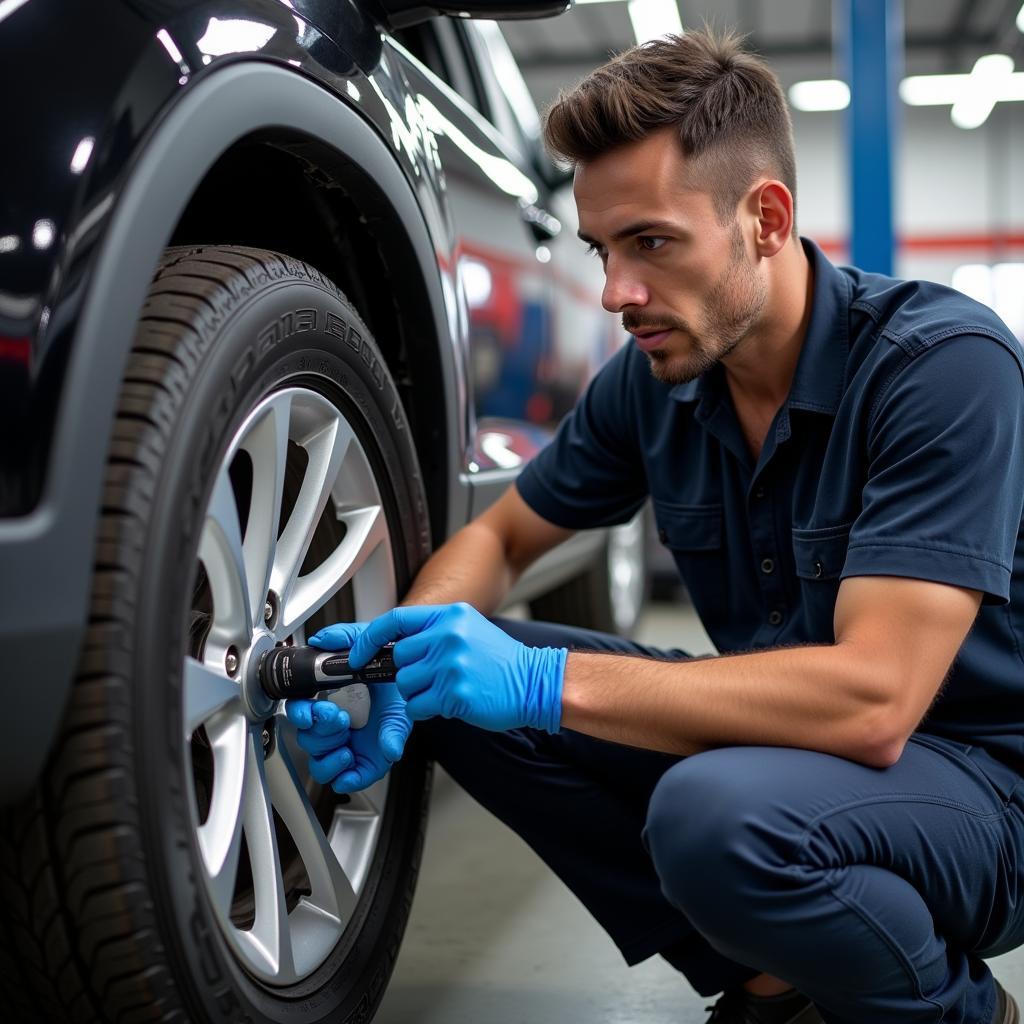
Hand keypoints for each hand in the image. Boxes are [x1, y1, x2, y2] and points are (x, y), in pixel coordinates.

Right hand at [285, 622, 411, 792]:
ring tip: (346, 744)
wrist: (420, 683)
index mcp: (329, 700)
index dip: (299, 713)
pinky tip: (351, 763)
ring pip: (320, 763)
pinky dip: (345, 777)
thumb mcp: (371, 645)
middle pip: (307, 740)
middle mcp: (335, 725)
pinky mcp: (367, 761)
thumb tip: (321, 640)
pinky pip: (347, 779)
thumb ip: (346, 637)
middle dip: (319, 731)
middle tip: (337, 717)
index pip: (299, 712)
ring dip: (328, 756)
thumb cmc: (392, 670)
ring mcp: (349, 744)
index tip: (311, 708)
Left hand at [349, 603, 566, 733]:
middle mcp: (449, 636)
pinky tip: (451, 703)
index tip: (358, 653)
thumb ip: (433, 632)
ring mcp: (450, 664)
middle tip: (432, 679)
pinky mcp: (453, 693)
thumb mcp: (468, 630)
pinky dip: (427, 710)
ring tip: (446, 690)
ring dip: (418, 694)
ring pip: (405, 684)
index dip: (370, 638)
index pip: (396, 620)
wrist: (534, 683)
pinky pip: (417, 706)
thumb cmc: (500, 662)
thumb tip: (394, 644)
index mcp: (450, 616)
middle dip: (408, 673)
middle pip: (399, 658)